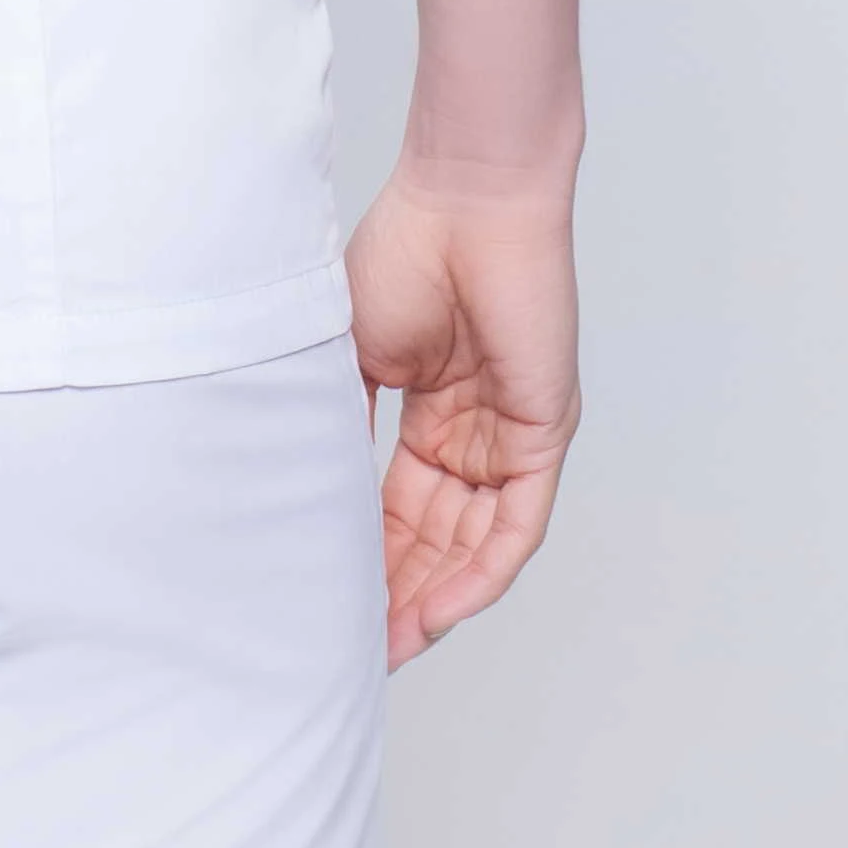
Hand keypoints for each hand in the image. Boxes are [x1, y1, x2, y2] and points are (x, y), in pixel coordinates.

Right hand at [343, 160, 581, 670]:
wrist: (467, 198)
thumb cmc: (404, 252)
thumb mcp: (349, 352)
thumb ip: (337, 422)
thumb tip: (302, 492)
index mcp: (430, 412)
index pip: (397, 509)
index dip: (365, 559)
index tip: (325, 607)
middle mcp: (474, 434)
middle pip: (434, 539)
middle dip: (395, 596)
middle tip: (353, 649)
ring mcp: (511, 437)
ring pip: (473, 545)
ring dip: (431, 598)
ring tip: (385, 646)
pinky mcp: (545, 433)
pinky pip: (515, 526)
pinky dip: (479, 573)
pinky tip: (437, 610)